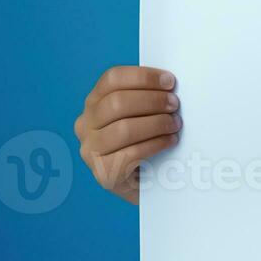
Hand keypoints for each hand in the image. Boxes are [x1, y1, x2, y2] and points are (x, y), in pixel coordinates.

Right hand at [73, 66, 180, 204]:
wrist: (145, 183)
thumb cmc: (146, 140)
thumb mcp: (140, 114)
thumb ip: (147, 96)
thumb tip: (170, 84)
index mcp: (94, 103)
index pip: (112, 79)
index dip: (143, 77)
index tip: (170, 81)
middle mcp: (85, 124)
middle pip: (117, 102)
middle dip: (152, 100)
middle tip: (175, 105)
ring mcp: (90, 150)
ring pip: (123, 128)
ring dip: (156, 123)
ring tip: (175, 124)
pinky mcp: (103, 173)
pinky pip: (130, 153)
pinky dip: (155, 144)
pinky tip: (170, 141)